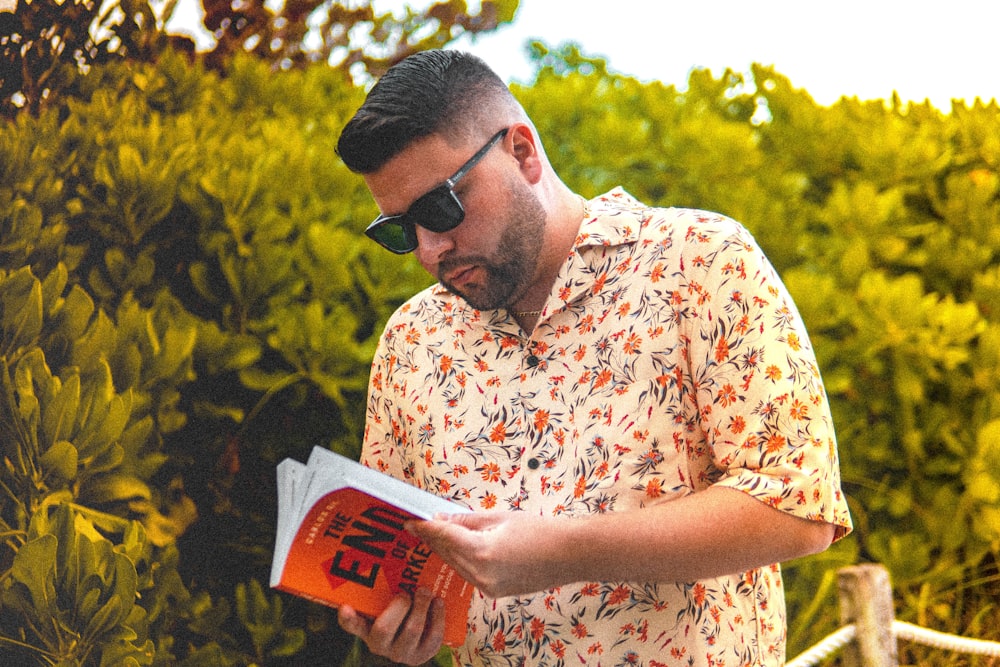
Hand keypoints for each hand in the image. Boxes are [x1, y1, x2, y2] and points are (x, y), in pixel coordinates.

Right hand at [337, 589, 444, 664]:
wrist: (425, 630)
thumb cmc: (403, 606)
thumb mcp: (389, 598)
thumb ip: (385, 584)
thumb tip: (387, 545)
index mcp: (367, 628)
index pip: (351, 625)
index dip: (348, 618)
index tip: (346, 606)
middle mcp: (380, 644)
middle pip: (384, 628)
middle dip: (399, 607)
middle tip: (407, 592)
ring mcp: (402, 653)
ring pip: (411, 631)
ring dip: (421, 608)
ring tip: (425, 591)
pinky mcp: (423, 655)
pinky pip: (432, 637)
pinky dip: (437, 617)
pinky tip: (438, 602)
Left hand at [408, 512, 568, 598]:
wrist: (568, 555)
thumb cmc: (538, 531)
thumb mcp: (500, 518)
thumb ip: (468, 521)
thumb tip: (444, 519)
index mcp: (481, 552)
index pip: (444, 537)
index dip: (425, 528)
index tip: (410, 522)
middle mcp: (481, 574)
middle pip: (447, 553)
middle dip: (433, 538)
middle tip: (419, 524)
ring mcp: (487, 587)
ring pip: (456, 565)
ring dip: (445, 550)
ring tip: (435, 534)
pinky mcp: (494, 592)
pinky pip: (469, 574)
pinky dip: (461, 560)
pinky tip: (458, 548)